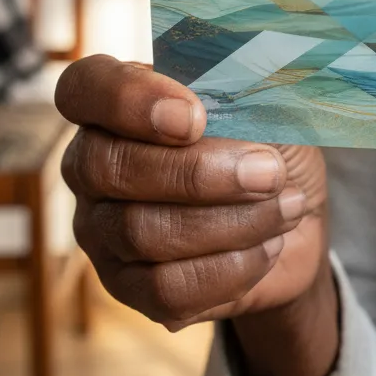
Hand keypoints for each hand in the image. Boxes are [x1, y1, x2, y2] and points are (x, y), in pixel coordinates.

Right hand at [56, 56, 328, 329]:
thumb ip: (239, 91)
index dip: (128, 99)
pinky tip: (268, 245)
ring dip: (230, 222)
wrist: (291, 215)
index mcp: (118, 102)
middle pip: (110, 168)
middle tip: (268, 171)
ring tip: (285, 206)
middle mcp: (93, 163)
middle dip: (199, 173)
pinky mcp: (127, 286)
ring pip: (143, 232)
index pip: (84, 86)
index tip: (195, 117)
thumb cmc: (268, 143)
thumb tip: (235, 97)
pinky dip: (229, 268)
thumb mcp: (263, 103)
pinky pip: (165, 289)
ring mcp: (101, 228)